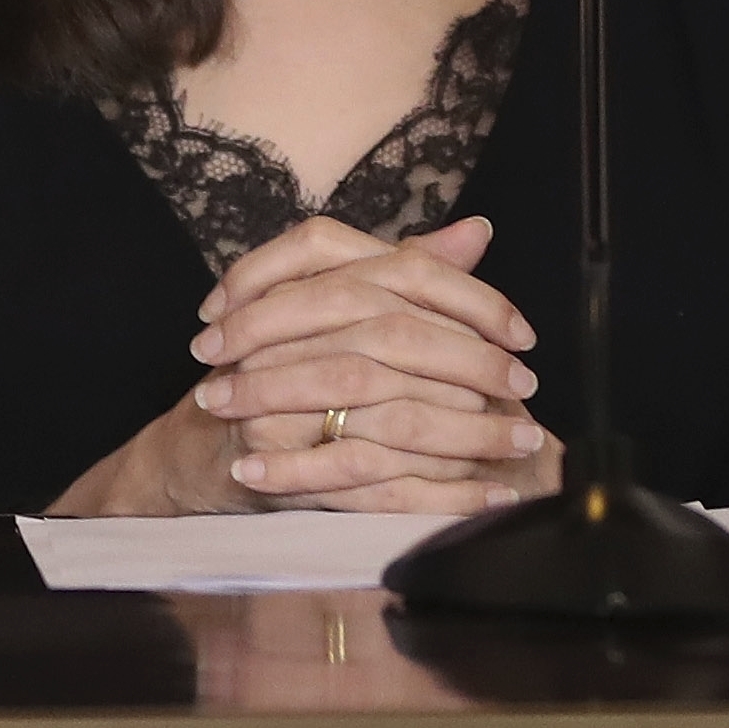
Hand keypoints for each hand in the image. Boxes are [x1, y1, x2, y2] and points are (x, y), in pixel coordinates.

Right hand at [196, 214, 555, 512]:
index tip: (520, 333)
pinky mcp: (280, 464)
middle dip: (475, 365)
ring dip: (471, 433)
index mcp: (302, 286)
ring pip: (393, 413)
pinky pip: (379, 484)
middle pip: (397, 339)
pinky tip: (491, 497)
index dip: (469, 299)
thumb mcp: (340, 313)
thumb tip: (476, 230)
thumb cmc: (280, 373)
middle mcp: (282, 335)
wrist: (203, 449)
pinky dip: (444, 495)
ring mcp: (275, 402)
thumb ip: (408, 272)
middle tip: (525, 386)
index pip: (399, 273)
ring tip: (523, 444)